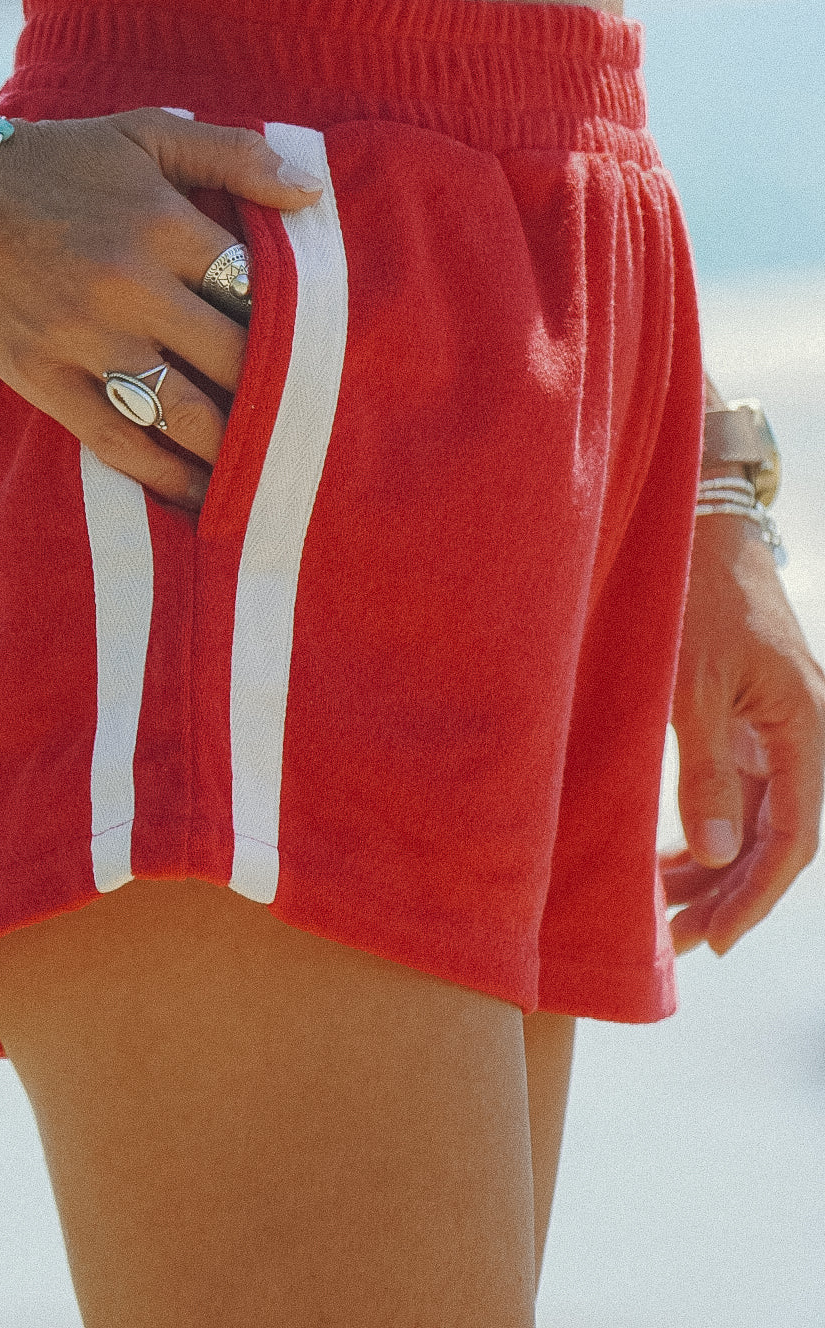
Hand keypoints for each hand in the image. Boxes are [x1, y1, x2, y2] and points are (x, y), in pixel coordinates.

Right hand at [0, 108, 320, 509]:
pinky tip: (199, 495)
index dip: (296, 326)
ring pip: (184, 413)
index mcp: (164, 226)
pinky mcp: (44, 380)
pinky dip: (165, 477)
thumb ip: (234, 156)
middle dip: (277, 394)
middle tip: (309, 421)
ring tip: (265, 469)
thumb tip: (312, 194)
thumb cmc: (54, 159)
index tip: (319, 354)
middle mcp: (132, 287)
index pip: (259, 291)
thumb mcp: (146, 136)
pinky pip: (118, 443)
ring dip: (232, 447)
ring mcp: (85, 340)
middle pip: (235, 360)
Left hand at [664, 506, 824, 954]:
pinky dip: (707, 829)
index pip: (791, 840)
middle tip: (678, 942)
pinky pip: (738, 791)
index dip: (753, 896)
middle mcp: (801, 735)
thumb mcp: (693, 686)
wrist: (697, 529)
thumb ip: (706, 769)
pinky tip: (672, 860)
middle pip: (774, 839)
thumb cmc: (695, 598)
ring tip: (666, 915)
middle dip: (729, 894)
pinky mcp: (747, 718)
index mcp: (805, 729)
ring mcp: (775, 728)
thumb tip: (718, 853)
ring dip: (715, 868)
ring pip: (754, 820)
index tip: (714, 941)